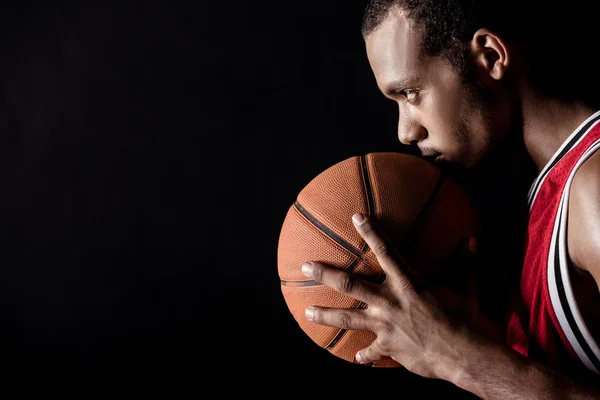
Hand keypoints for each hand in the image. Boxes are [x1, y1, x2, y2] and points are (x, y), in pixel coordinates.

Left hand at [301, 212, 489, 379]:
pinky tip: (356, 358)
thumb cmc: (467, 317)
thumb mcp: (465, 286)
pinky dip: (364, 355)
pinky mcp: (389, 347)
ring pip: (348, 318)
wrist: (466, 355)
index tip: (355, 216)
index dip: (370, 232)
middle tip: (306, 266)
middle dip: (326, 274)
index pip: (386, 250)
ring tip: (307, 312)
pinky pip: (372, 352)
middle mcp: (390, 302)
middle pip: (350, 284)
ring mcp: (386, 326)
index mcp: (408, 283)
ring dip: (326, 315)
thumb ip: (463, 262)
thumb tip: (471, 239)